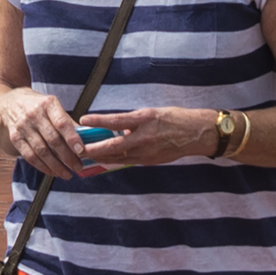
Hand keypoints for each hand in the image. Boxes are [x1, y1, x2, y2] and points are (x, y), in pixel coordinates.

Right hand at [0, 89, 89, 176]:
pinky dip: (43, 167)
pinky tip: (53, 172)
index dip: (72, 138)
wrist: (7, 104)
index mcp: (48, 104)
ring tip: (67, 174)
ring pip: (41, 151)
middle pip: (53, 139)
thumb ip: (68, 121)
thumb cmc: (37, 106)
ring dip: (56, 165)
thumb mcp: (52, 106)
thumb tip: (88, 138)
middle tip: (78, 167)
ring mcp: (23, 127)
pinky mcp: (15, 138)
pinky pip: (30, 156)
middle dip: (67, 156)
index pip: (62, 122)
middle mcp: (34, 114)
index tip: (82, 151)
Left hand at [69, 108, 212, 174]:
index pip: (116, 121)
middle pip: (113, 145)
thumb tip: (117, 129)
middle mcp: (144, 137)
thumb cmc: (174, 119)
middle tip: (78, 150)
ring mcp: (147, 151)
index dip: (98, 121)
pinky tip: (105, 160)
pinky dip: (115, 160)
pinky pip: (128, 161)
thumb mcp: (152, 113)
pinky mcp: (150, 161)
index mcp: (144, 119)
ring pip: (118, 157)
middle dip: (94, 149)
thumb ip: (134, 122)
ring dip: (101, 157)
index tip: (83, 120)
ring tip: (87, 156)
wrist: (196, 133)